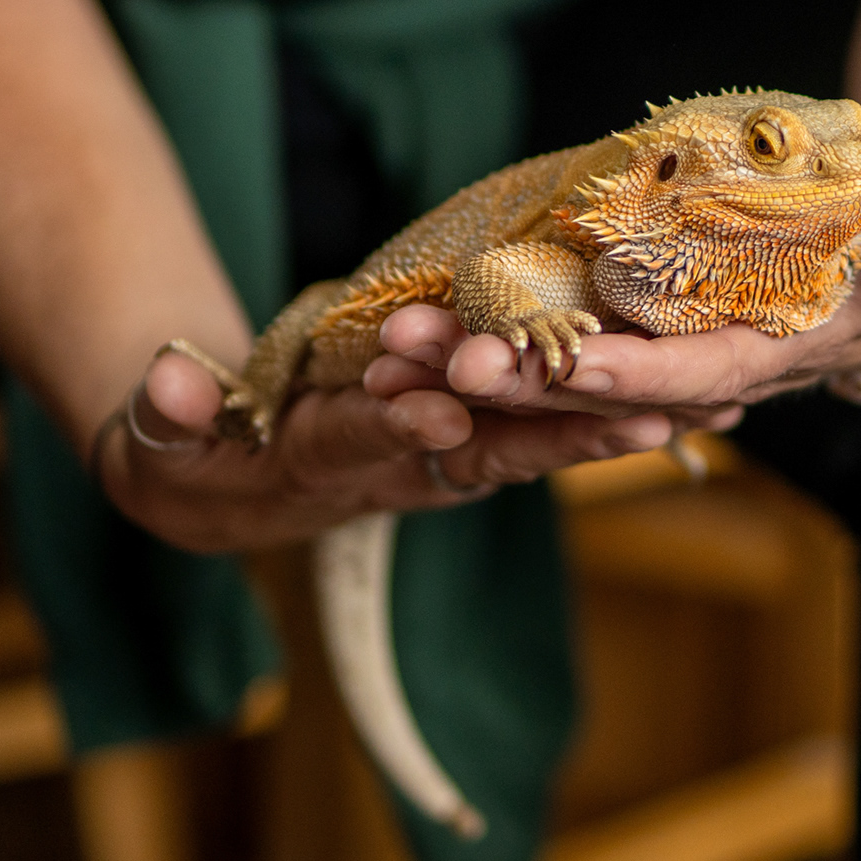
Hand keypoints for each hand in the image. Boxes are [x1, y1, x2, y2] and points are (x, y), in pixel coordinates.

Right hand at [94, 344, 741, 552]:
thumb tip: (167, 383)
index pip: (368, 444)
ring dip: (606, 430)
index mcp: (325, 458)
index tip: (441, 415)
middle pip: (486, 451)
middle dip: (562, 438)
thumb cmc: (198, 446)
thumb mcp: (170, 433)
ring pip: (531, 440)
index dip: (403, 430)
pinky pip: (543, 424)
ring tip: (693, 414)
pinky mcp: (471, 436)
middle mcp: (401, 464)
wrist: (234, 477)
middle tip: (639, 422)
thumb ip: (172, 409)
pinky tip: (681, 406)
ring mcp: (442, 454)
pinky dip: (606, 415)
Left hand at [375, 180, 860, 414]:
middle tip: (425, 360)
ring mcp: (658, 348)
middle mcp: (705, 367)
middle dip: (513, 380)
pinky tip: (407, 336)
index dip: (633, 376)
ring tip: (385, 354)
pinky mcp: (626, 322)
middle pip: (597, 386)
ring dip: (473, 369)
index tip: (562, 364)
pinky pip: (544, 341)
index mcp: (777, 353)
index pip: (698, 375)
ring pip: (552, 372)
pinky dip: (481, 342)